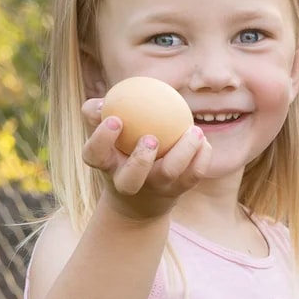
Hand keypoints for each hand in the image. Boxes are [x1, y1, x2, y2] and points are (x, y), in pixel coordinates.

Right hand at [81, 98, 212, 220]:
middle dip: (140, 160)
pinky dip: (201, 157)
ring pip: (169, 173)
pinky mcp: (178, 190)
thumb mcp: (106, 135)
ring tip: (194, 130)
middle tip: (151, 138)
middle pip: (130, 179)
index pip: (95, 155)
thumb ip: (98, 113)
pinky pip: (193, 175)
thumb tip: (105, 100)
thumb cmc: (119, 150)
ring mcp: (155, 188)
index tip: (115, 120)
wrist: (140, 199)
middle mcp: (128, 182)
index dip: (102, 139)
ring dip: (183, 152)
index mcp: (106, 165)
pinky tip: (203, 141)